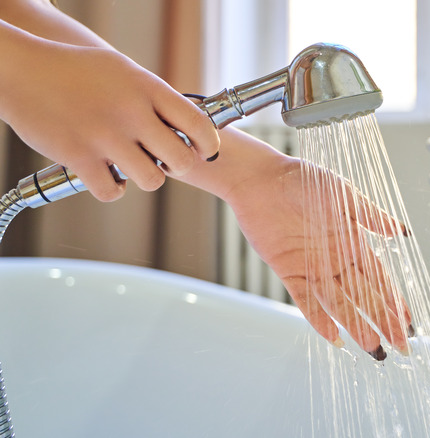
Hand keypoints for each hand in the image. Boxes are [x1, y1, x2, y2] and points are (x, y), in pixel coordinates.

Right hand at [0, 23, 219, 200]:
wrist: (21, 70)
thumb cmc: (75, 70)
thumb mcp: (124, 71)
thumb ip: (154, 97)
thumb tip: (186, 124)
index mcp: (147, 88)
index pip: (199, 125)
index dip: (207, 145)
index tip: (201, 151)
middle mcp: (131, 112)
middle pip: (181, 161)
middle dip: (177, 166)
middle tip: (164, 161)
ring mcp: (105, 136)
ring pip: (152, 180)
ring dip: (145, 178)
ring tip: (131, 164)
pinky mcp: (78, 157)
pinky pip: (113, 192)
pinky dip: (112, 190)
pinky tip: (106, 175)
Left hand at [216, 134, 411, 359]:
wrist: (262, 179)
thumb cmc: (305, 180)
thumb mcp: (344, 194)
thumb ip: (371, 216)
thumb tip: (401, 232)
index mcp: (353, 242)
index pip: (379, 279)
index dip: (394, 301)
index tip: (408, 323)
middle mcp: (336, 260)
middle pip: (364, 297)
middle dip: (382, 322)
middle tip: (399, 347)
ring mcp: (313, 268)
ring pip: (339, 304)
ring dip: (356, 326)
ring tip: (372, 348)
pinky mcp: (289, 271)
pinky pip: (306, 301)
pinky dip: (320, 319)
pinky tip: (335, 337)